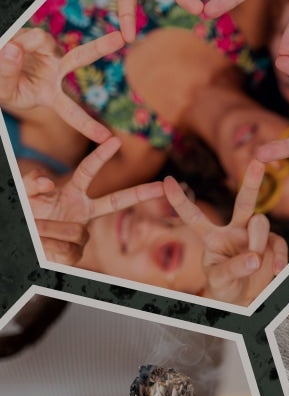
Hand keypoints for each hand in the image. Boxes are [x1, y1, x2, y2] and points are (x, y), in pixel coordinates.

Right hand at [0, 28, 120, 141]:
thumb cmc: (5, 86)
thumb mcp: (3, 90)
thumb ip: (6, 75)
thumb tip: (15, 49)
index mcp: (51, 95)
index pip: (71, 112)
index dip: (86, 125)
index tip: (106, 137)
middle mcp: (56, 71)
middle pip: (79, 57)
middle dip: (100, 47)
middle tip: (120, 38)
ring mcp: (49, 52)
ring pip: (39, 38)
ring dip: (21, 44)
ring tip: (8, 50)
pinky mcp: (38, 37)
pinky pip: (27, 36)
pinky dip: (16, 40)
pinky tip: (9, 45)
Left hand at [27, 138, 161, 264]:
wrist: (19, 244)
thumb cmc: (23, 215)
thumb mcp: (22, 195)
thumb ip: (31, 183)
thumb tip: (48, 182)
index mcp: (71, 193)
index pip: (88, 171)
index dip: (100, 156)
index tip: (114, 140)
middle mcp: (81, 211)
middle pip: (116, 201)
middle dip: (140, 193)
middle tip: (162, 187)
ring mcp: (80, 233)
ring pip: (76, 233)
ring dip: (49, 232)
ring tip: (33, 232)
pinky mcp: (75, 254)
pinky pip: (67, 252)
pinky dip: (49, 249)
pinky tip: (41, 249)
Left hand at [164, 160, 286, 304]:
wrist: (244, 300)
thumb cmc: (223, 288)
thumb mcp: (219, 280)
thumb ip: (234, 268)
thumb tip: (255, 258)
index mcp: (211, 237)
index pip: (193, 216)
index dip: (180, 199)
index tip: (166, 180)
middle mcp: (234, 230)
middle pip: (244, 202)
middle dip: (252, 181)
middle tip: (258, 161)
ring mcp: (254, 236)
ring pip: (261, 223)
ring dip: (257, 241)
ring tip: (255, 263)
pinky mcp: (272, 244)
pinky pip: (279, 243)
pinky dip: (280, 257)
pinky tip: (277, 270)